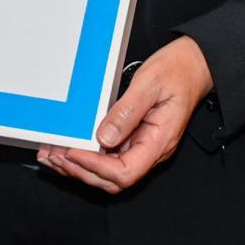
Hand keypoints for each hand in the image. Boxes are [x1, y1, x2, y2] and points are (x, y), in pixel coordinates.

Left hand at [39, 37, 213, 193]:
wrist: (193, 64)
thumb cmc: (177, 71)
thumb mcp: (150, 84)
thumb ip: (127, 112)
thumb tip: (103, 138)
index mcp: (160, 141)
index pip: (126, 172)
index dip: (96, 167)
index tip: (72, 152)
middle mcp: (151, 151)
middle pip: (114, 179)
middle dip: (81, 171)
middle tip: (54, 156)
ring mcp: (142, 147)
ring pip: (108, 173)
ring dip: (79, 168)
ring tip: (52, 156)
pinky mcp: (133, 139)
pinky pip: (109, 157)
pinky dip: (86, 157)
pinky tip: (67, 149)